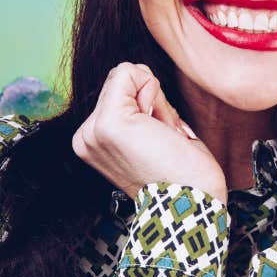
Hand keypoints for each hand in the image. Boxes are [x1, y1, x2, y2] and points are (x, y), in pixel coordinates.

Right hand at [72, 62, 227, 202]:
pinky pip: (129, 73)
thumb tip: (143, 78)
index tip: (161, 140)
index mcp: (94, 141)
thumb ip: (140, 111)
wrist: (190, 204)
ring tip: (163, 138)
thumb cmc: (184, 175)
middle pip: (122, 80)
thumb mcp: (152, 135)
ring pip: (128, 75)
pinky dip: (154, 91)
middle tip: (164, 139)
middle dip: (154, 101)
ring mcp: (94, 131)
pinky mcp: (108, 123)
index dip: (151, 106)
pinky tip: (160, 127)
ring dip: (158, 101)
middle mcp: (87, 137)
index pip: (119, 91)